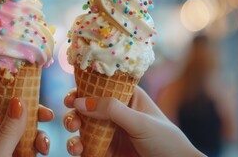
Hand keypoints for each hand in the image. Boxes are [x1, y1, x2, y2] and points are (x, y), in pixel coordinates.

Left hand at [0, 97, 53, 155]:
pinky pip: (31, 150)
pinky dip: (39, 149)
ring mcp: (7, 155)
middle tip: (49, 117)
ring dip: (40, 139)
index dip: (23, 106)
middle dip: (35, 122)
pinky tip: (43, 151)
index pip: (5, 115)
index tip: (39, 103)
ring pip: (29, 139)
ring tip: (44, 147)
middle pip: (20, 125)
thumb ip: (9, 131)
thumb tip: (19, 100)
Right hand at [63, 87, 204, 156]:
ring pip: (83, 125)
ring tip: (76, 142)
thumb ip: (111, 110)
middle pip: (87, 105)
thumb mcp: (140, 121)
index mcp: (127, 97)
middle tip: (74, 122)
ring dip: (73, 129)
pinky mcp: (106, 150)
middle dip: (74, 111)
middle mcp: (116, 112)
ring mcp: (110, 131)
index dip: (83, 88)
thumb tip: (80, 102)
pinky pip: (86, 145)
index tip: (71, 97)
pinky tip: (79, 150)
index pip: (101, 86)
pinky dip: (78, 147)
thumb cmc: (165, 140)